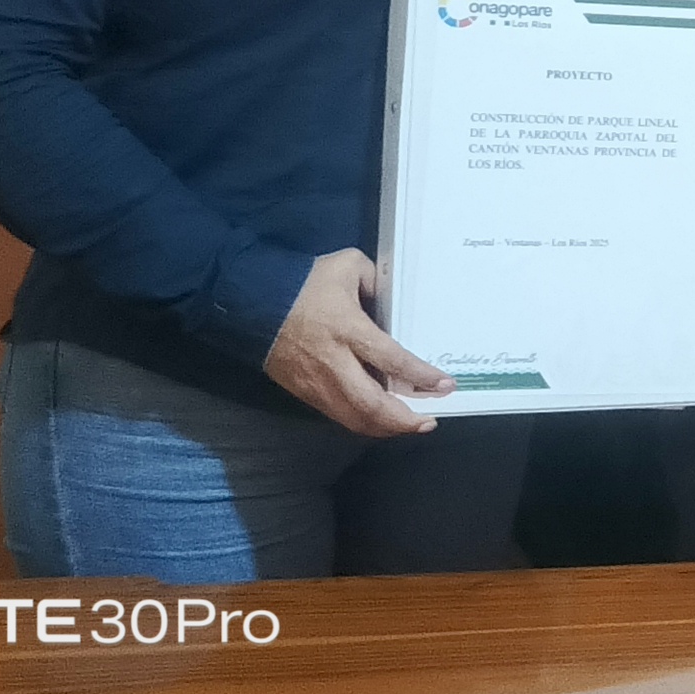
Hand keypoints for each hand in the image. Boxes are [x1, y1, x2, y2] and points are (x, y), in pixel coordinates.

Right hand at [261, 249, 449, 437]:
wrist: (248, 302)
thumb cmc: (302, 282)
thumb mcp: (347, 265)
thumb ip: (376, 280)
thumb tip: (393, 298)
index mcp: (348, 329)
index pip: (391, 360)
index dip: (420, 376)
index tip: (445, 386)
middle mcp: (333, 363)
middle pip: (372, 405)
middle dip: (404, 420)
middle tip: (429, 421)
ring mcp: (316, 383)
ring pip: (354, 418)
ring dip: (384, 428)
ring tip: (410, 425)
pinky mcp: (304, 392)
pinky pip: (337, 415)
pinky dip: (362, 422)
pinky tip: (379, 419)